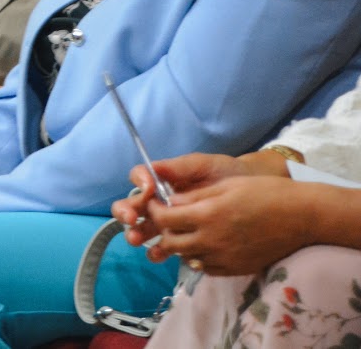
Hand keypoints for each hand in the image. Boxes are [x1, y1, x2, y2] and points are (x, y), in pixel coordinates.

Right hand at [114, 152, 248, 238]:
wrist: (257, 196)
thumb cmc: (226, 174)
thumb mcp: (204, 165)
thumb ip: (178, 167)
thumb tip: (151, 170)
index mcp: (162, 181)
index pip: (138, 180)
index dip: (138, 184)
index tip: (149, 189)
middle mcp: (160, 203)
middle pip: (132, 207)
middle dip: (126, 214)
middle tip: (131, 220)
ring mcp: (170, 224)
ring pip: (144, 231)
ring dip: (138, 236)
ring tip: (140, 240)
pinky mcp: (183, 241)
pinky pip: (166, 248)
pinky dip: (162, 251)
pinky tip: (163, 254)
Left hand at [139, 175, 325, 274]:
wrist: (302, 216)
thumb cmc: (265, 193)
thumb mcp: (226, 186)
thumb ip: (195, 197)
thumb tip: (170, 202)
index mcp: (207, 215)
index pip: (164, 219)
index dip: (153, 210)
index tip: (153, 203)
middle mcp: (212, 240)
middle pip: (171, 243)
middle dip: (163, 230)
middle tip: (167, 219)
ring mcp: (225, 258)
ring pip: (187, 258)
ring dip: (180, 245)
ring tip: (186, 231)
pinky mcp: (237, 269)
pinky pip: (207, 268)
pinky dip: (199, 258)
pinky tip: (205, 245)